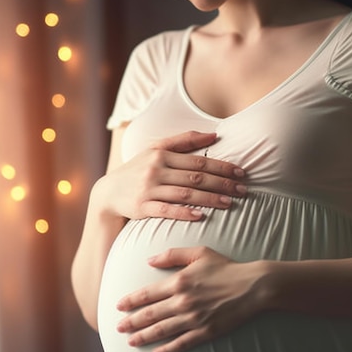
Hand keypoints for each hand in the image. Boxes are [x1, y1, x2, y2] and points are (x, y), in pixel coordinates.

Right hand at [96, 131, 246, 220]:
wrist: (108, 192)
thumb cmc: (139, 169)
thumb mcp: (156, 149)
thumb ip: (184, 140)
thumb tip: (214, 135)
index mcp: (162, 155)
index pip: (198, 161)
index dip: (222, 167)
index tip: (241, 173)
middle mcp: (156, 170)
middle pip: (196, 177)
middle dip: (222, 184)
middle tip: (243, 190)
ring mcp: (148, 189)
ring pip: (185, 194)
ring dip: (210, 199)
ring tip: (229, 203)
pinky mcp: (142, 207)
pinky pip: (166, 210)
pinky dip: (184, 213)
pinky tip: (201, 216)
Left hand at [115, 247, 267, 351]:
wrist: (253, 286)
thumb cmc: (226, 267)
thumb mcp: (200, 253)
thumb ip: (172, 255)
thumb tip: (149, 260)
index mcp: (179, 282)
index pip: (147, 294)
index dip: (131, 301)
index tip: (119, 306)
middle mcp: (183, 302)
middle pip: (150, 315)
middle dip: (131, 322)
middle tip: (118, 327)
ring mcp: (194, 319)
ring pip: (162, 330)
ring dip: (144, 336)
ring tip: (130, 341)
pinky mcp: (206, 331)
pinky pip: (181, 343)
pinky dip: (167, 349)